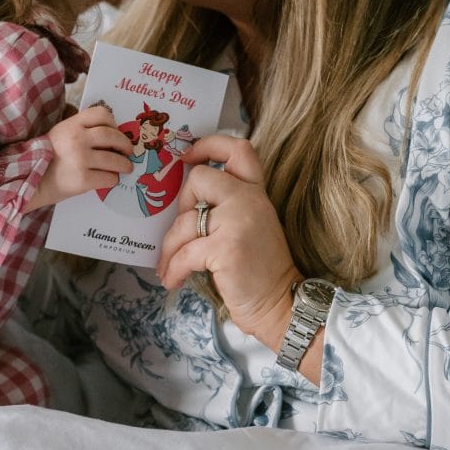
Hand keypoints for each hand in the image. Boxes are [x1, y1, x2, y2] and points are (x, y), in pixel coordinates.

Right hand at [25, 106, 133, 210]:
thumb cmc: (48, 158)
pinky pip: (108, 178)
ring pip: (115, 159)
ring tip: (126, 167)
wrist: (31, 181)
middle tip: (129, 151)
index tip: (116, 132)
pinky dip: (113, 179)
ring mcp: (80, 159)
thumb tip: (113, 133)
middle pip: (112, 136)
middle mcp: (77, 139)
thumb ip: (81, 130)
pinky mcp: (83, 180)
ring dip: (124, 164)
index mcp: (71, 125)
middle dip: (125, 144)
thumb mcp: (60, 133)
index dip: (113, 123)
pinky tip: (110, 179)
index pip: (102, 114)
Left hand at [156, 135, 300, 350]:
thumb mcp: (250, 226)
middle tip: (181, 231)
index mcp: (256, 192)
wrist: (282, 304)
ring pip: (185, 220)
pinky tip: (173, 280)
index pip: (239, 149)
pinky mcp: (226, 247)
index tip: (188, 157)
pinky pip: (184, 251)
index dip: (209, 145)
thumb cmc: (259, 270)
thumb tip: (184, 202)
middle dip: (181, 204)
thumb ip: (228, 206)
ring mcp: (239, 222)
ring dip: (169, 247)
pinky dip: (173, 268)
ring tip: (167, 267)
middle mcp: (249, 200)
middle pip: (199, 178)